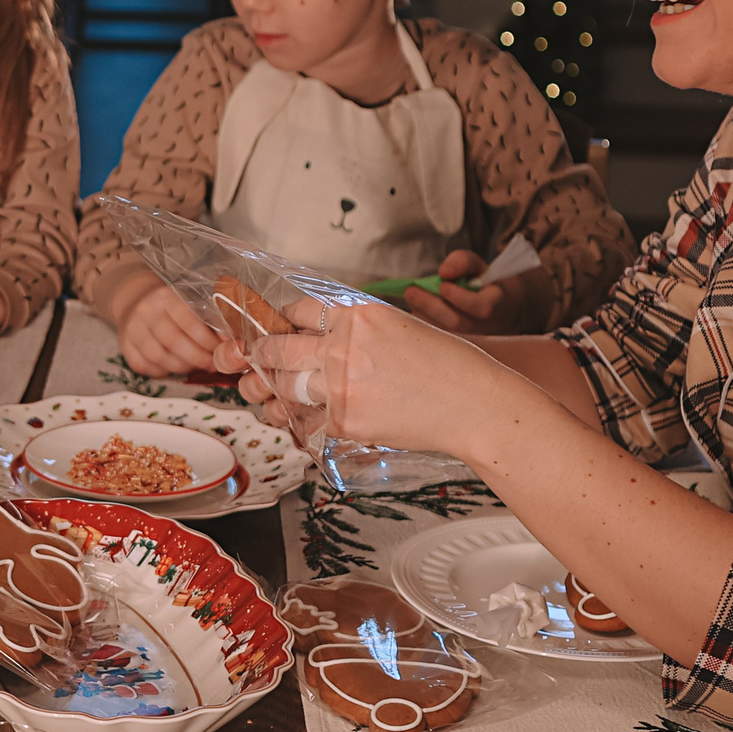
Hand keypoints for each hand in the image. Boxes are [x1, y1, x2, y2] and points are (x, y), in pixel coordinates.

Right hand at [109, 270, 219, 377]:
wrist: (135, 301)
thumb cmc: (171, 306)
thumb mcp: (188, 302)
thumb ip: (209, 318)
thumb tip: (233, 341)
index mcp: (165, 297)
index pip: (188, 320)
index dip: (207, 340)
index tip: (221, 349)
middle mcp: (145, 311)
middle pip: (173, 341)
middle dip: (198, 357)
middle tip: (213, 364)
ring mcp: (132, 329)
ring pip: (159, 357)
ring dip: (183, 366)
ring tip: (196, 365)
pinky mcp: (125, 347)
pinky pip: (147, 367)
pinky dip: (164, 371)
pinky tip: (175, 367)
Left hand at [218, 294, 505, 456]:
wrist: (475, 405)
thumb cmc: (447, 365)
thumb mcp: (399, 326)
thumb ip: (357, 327)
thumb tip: (320, 332)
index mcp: (358, 314)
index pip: (299, 310)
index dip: (282, 319)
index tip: (275, 326)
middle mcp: (344, 346)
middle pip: (279, 347)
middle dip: (262, 354)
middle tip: (257, 358)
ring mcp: (342, 385)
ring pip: (285, 384)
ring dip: (276, 388)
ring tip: (274, 389)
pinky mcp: (346, 421)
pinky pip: (305, 420)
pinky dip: (300, 420)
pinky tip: (302, 419)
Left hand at [399, 249, 530, 335]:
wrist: (496, 307)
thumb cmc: (483, 283)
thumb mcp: (477, 265)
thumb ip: (461, 262)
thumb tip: (444, 272)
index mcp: (496, 303)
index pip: (482, 307)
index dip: (460, 298)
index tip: (443, 286)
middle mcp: (485, 325)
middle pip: (458, 322)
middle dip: (432, 306)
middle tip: (411, 291)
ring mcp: (472, 337)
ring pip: (445, 332)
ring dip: (423, 314)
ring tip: (410, 296)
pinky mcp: (457, 343)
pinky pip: (437, 337)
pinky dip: (422, 322)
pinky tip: (414, 307)